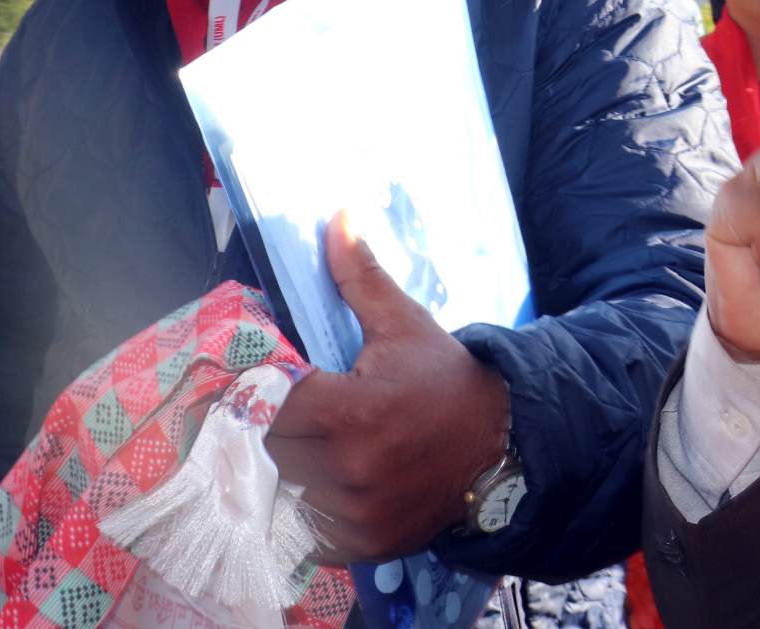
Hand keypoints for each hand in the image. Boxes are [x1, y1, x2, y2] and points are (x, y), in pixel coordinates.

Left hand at [266, 213, 510, 561]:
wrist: (503, 442)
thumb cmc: (446, 380)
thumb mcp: (405, 325)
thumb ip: (359, 278)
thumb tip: (337, 217)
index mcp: (350, 411)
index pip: (265, 403)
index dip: (256, 391)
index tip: (257, 382)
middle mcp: (348, 468)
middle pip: (266, 448)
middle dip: (272, 428)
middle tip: (293, 412)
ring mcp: (354, 511)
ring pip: (283, 488)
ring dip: (290, 467)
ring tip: (317, 445)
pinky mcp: (363, 542)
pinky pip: (308, 525)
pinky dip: (313, 505)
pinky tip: (338, 478)